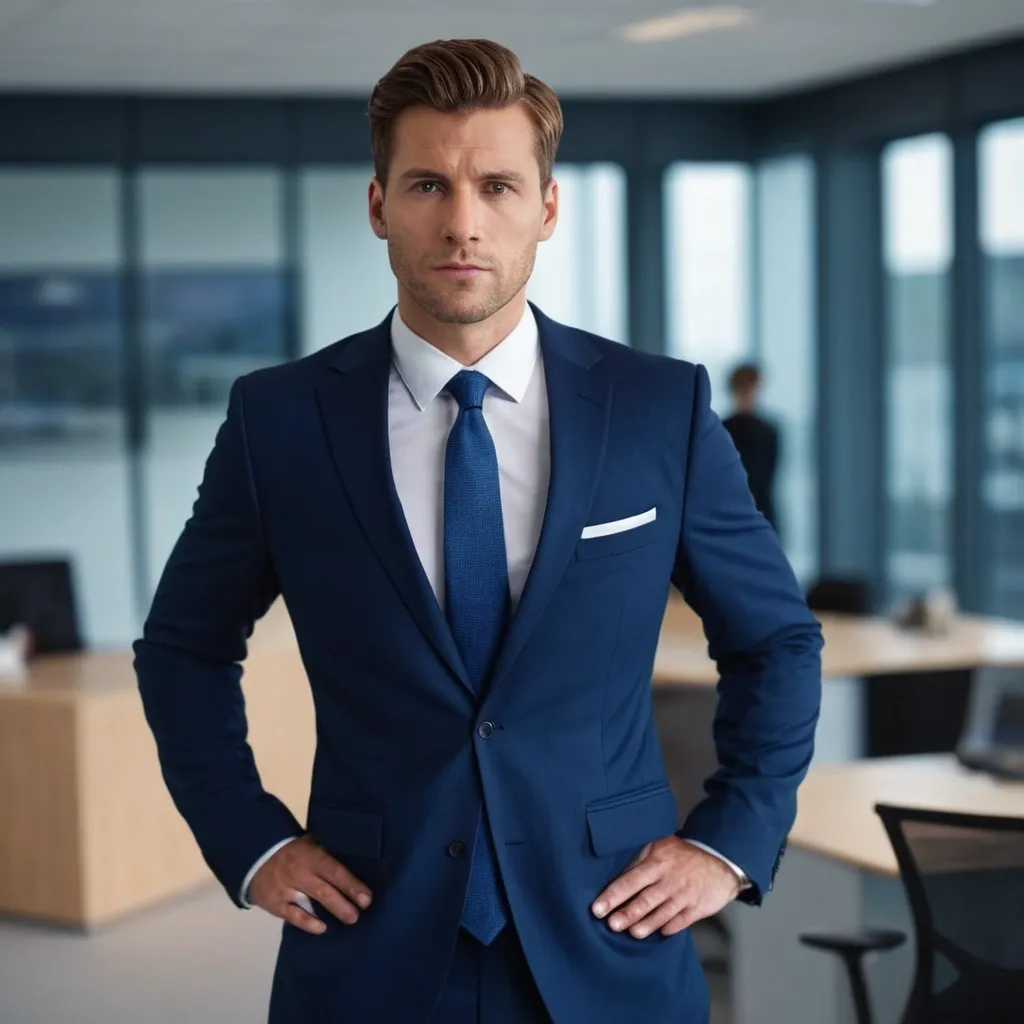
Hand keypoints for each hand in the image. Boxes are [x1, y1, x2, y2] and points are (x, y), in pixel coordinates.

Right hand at [248, 833, 372, 935]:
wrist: (257, 856)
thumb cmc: (293, 850)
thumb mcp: (311, 842)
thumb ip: (328, 852)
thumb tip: (357, 859)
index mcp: (312, 856)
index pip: (335, 871)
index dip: (352, 885)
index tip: (367, 898)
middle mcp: (300, 873)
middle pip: (325, 890)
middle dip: (345, 903)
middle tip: (360, 914)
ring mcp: (287, 889)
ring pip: (311, 903)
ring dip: (332, 912)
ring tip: (350, 920)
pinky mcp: (276, 904)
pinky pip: (292, 915)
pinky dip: (307, 923)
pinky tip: (322, 929)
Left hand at [590, 836, 740, 938]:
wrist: (719, 858)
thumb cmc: (683, 853)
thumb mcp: (659, 846)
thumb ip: (639, 859)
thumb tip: (614, 874)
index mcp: (656, 863)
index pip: (630, 881)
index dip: (612, 895)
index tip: (598, 908)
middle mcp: (669, 880)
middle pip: (644, 900)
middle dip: (627, 914)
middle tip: (611, 924)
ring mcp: (684, 895)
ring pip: (661, 914)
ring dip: (646, 925)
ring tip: (632, 933)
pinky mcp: (697, 908)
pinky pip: (680, 921)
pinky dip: (669, 927)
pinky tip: (659, 932)